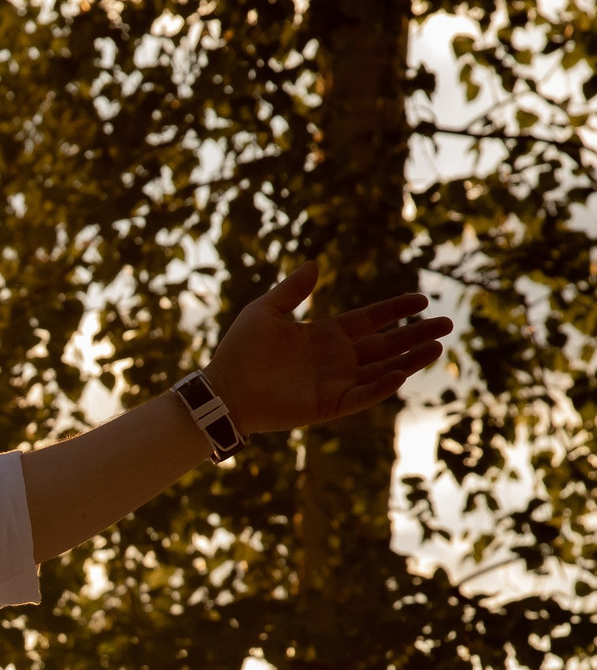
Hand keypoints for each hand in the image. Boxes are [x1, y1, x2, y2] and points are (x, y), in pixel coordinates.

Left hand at [205, 263, 451, 435]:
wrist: (222, 390)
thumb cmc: (239, 351)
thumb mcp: (265, 311)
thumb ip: (292, 291)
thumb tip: (315, 264)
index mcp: (325, 335)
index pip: (371, 320)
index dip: (397, 310)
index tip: (423, 300)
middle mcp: (336, 359)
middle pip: (387, 344)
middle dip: (416, 335)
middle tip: (447, 325)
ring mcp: (335, 383)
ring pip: (382, 370)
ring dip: (410, 360)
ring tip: (438, 347)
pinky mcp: (328, 406)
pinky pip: (362, 396)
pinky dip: (382, 386)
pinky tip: (402, 374)